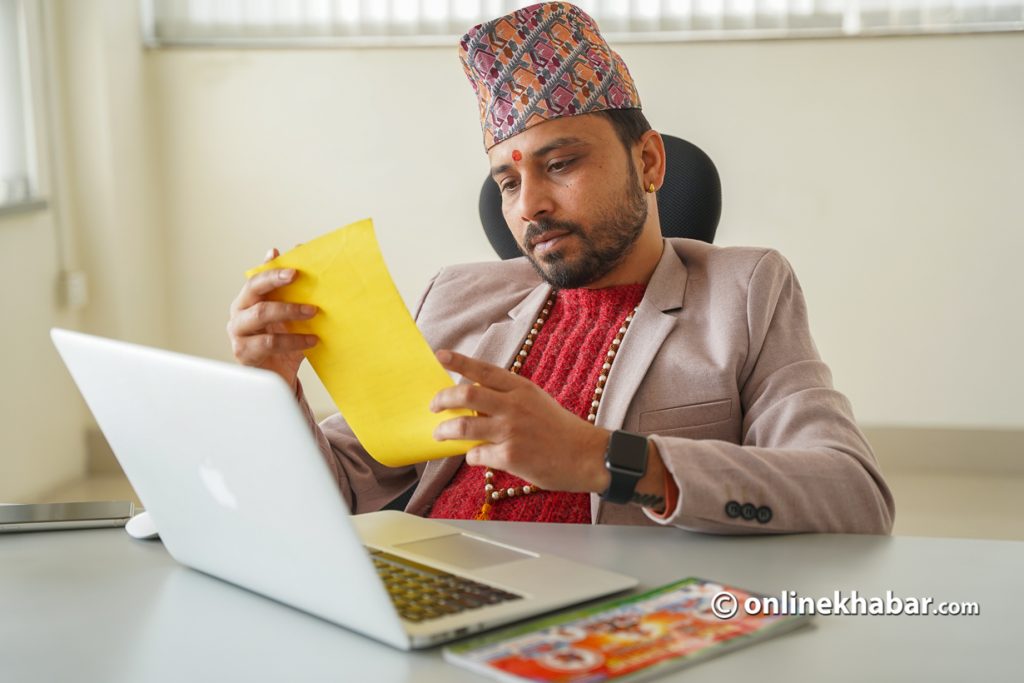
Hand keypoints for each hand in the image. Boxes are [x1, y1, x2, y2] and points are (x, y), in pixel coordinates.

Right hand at [226, 248, 317, 390]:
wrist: (278, 376)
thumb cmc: (284, 342)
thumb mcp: (292, 317)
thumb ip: (294, 292)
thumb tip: (304, 258)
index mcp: (249, 299)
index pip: (257, 278)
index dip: (272, 270)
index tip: (291, 265)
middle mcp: (239, 312)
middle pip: (253, 290)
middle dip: (276, 281)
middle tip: (298, 278)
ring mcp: (238, 332)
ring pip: (261, 314)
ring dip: (290, 311)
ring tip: (313, 312)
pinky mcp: (244, 352)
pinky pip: (269, 342)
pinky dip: (293, 340)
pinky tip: (311, 340)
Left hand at [430, 350, 611, 492]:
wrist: (587, 456)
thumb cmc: (560, 429)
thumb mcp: (536, 401)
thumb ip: (508, 397)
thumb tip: (475, 402)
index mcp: (521, 388)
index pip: (483, 370)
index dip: (459, 362)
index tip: (440, 355)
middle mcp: (514, 406)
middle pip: (465, 395)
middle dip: (442, 399)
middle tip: (434, 406)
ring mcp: (510, 431)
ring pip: (462, 427)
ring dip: (445, 431)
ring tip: (441, 434)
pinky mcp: (510, 457)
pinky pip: (476, 454)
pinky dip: (471, 456)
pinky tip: (477, 457)